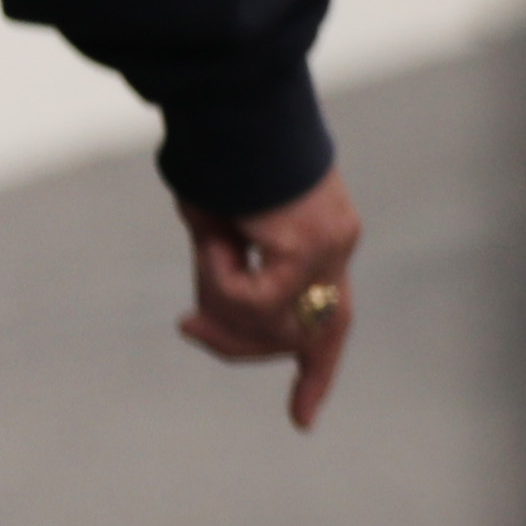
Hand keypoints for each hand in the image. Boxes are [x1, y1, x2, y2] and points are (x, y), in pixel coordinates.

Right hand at [181, 171, 365, 428]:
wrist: (232, 102)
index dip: (316, 373)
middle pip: (295, 337)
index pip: (334, 322)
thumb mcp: (222, 231)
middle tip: (186, 326)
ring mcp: (332, 248)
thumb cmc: (218, 155)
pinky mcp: (311, 247)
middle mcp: (339, 248)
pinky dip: (218, 277)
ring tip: (207, 245)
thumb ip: (230, 278)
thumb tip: (210, 323)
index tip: (303, 423)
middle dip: (237, 343)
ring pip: (269, 323)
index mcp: (325, 242)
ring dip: (219, 299)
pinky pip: (252, 298)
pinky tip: (218, 238)